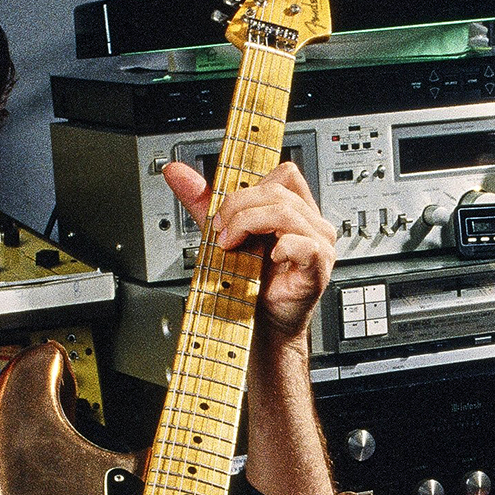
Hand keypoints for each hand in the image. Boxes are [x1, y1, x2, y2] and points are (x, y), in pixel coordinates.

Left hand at [163, 159, 336, 346]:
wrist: (259, 323)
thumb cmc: (250, 282)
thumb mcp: (221, 233)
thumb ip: (203, 201)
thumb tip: (175, 171)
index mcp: (294, 209)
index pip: (282, 175)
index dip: (249, 188)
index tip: (224, 213)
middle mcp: (311, 222)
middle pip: (279, 190)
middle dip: (240, 208)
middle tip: (221, 233)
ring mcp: (319, 243)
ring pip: (286, 212)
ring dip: (249, 225)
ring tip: (233, 246)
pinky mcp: (319, 266)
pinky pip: (304, 244)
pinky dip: (281, 247)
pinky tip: (269, 258)